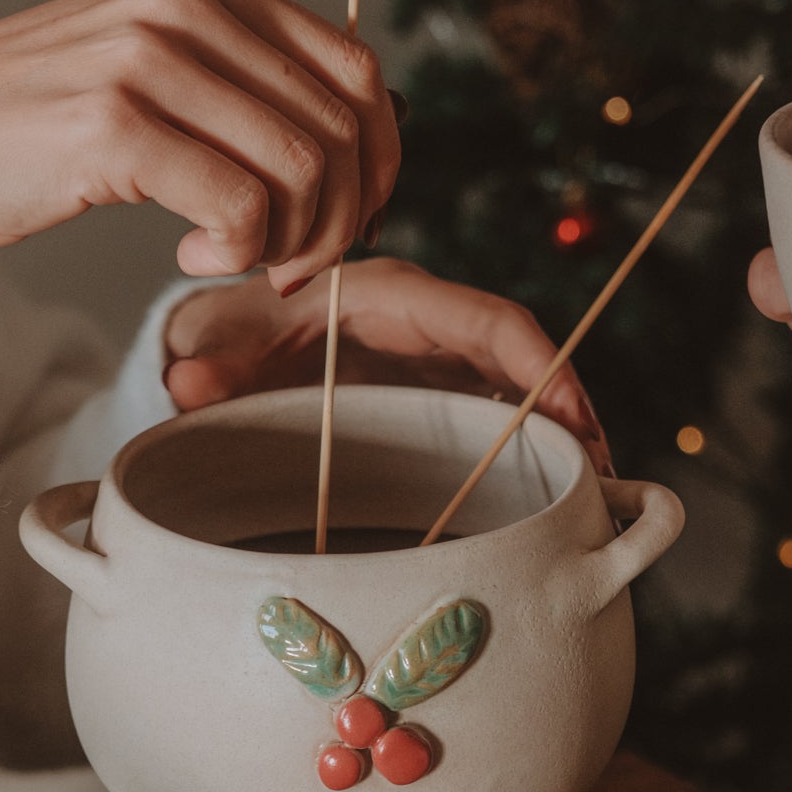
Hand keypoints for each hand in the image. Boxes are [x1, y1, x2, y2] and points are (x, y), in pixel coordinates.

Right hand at [0, 0, 399, 299]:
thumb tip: (347, 146)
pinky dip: (235, 254)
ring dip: (287, 244)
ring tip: (230, 260)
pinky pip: (240, 210)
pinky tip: (190, 257)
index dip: (372, 167)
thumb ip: (231, 89)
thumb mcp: (141, 77)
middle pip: (343, 128)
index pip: (358, 74)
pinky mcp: (113, 129)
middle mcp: (183, 7)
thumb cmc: (20, 134)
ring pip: (303, 171)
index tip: (334, 225)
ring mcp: (146, 62)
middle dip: (338, 219)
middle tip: (288, 267)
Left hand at [163, 258, 612, 472]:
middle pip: (519, 359)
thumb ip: (206, 366)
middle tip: (604, 474)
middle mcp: (426, 324)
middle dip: (569, 411)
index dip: (537, 364)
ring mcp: (436, 361)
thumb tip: (187, 381)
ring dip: (558, 436)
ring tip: (594, 495)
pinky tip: (550, 493)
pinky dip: (525, 449)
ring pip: (516, 389)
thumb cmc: (232, 332)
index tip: (572, 413)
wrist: (223, 338)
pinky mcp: (435, 393)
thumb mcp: (218, 344)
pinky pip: (493, 413)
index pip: (484, 319)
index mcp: (387, 297)